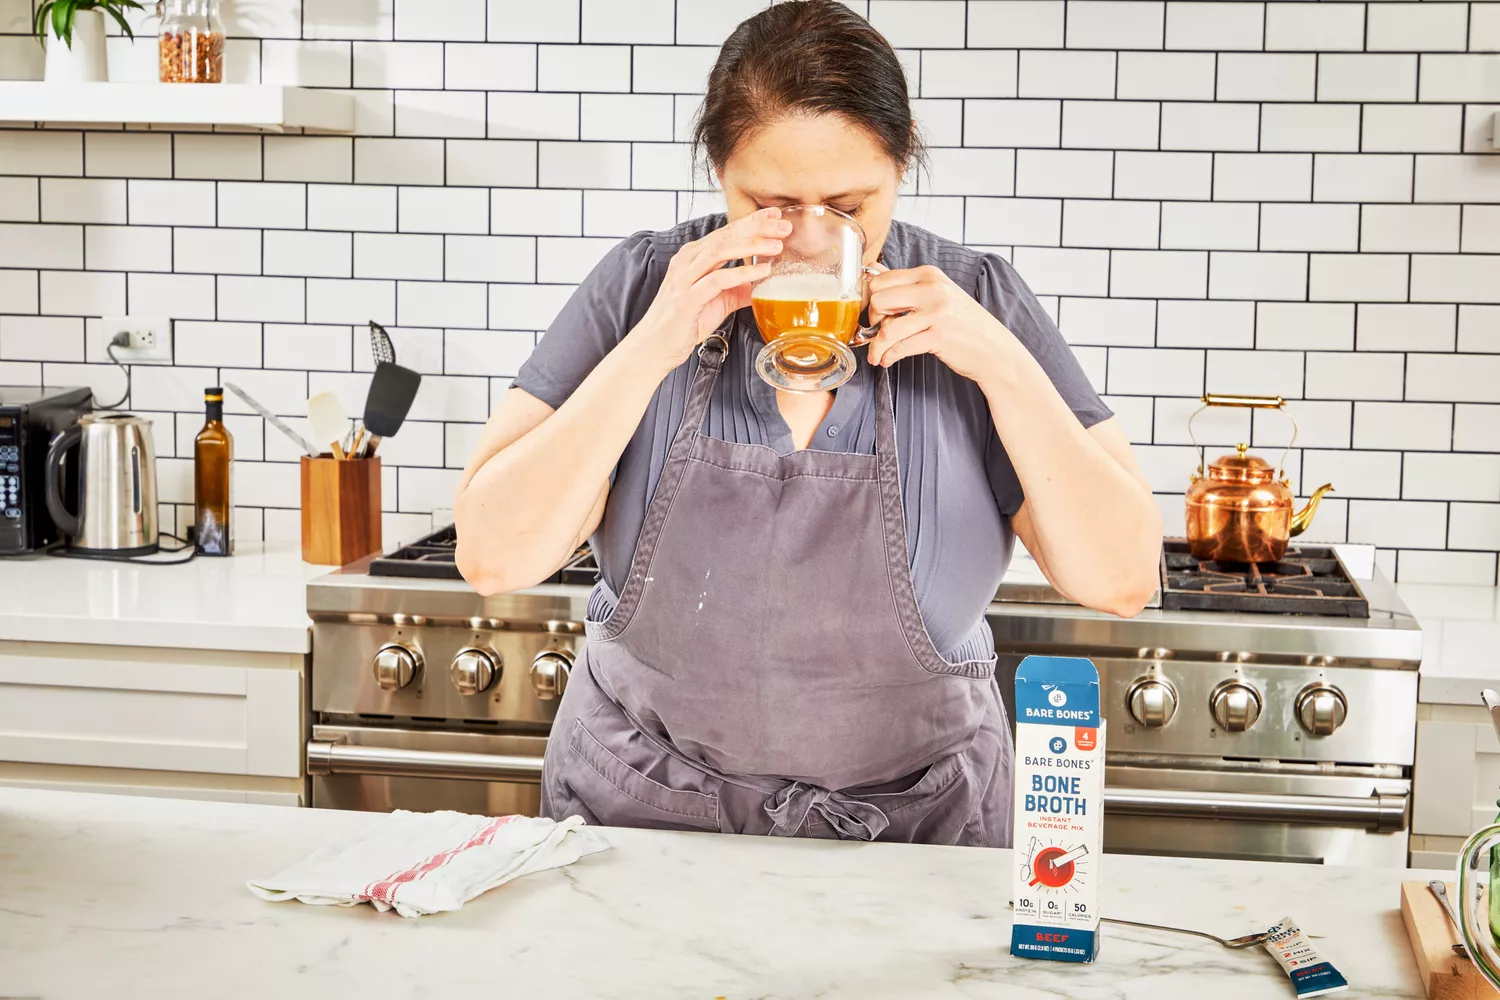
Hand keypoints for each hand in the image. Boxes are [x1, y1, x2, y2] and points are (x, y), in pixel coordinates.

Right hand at [628, 208, 789, 370]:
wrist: (655, 347)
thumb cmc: (683, 322)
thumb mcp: (718, 302)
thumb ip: (738, 290)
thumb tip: (763, 284)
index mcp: (694, 257)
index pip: (727, 233)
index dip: (752, 222)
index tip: (776, 216)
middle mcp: (687, 261)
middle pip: (725, 236)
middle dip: (756, 228)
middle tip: (783, 224)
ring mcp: (685, 278)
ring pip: (720, 251)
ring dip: (751, 246)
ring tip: (776, 245)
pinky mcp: (687, 297)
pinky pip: (718, 280)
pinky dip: (742, 273)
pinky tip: (762, 271)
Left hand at [865, 265, 1016, 384]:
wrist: (995, 350)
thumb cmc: (964, 324)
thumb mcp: (938, 295)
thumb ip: (906, 285)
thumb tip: (872, 271)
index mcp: (929, 274)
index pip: (881, 280)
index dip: (870, 300)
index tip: (874, 315)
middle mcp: (932, 289)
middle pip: (878, 299)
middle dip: (872, 321)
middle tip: (878, 333)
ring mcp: (936, 312)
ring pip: (887, 328)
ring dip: (877, 346)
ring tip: (878, 354)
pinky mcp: (938, 336)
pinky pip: (899, 347)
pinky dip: (888, 357)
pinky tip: (888, 361)